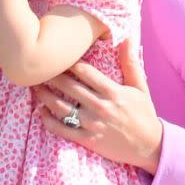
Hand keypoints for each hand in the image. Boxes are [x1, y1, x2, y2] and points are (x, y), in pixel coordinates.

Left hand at [35, 40, 163, 172]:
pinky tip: (40, 111)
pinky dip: (48, 121)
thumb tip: (128, 38)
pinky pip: (62, 130)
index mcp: (113, 92)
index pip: (85, 72)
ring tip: (34, 87)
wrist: (150, 146)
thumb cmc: (144, 114)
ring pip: (61, 108)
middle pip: (69, 87)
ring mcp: (93, 124)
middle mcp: (101, 107)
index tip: (57, 56)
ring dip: (45, 96)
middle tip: (38, 69)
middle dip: (51, 76)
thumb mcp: (140, 87)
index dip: (69, 62)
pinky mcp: (88, 140)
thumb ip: (131, 63)